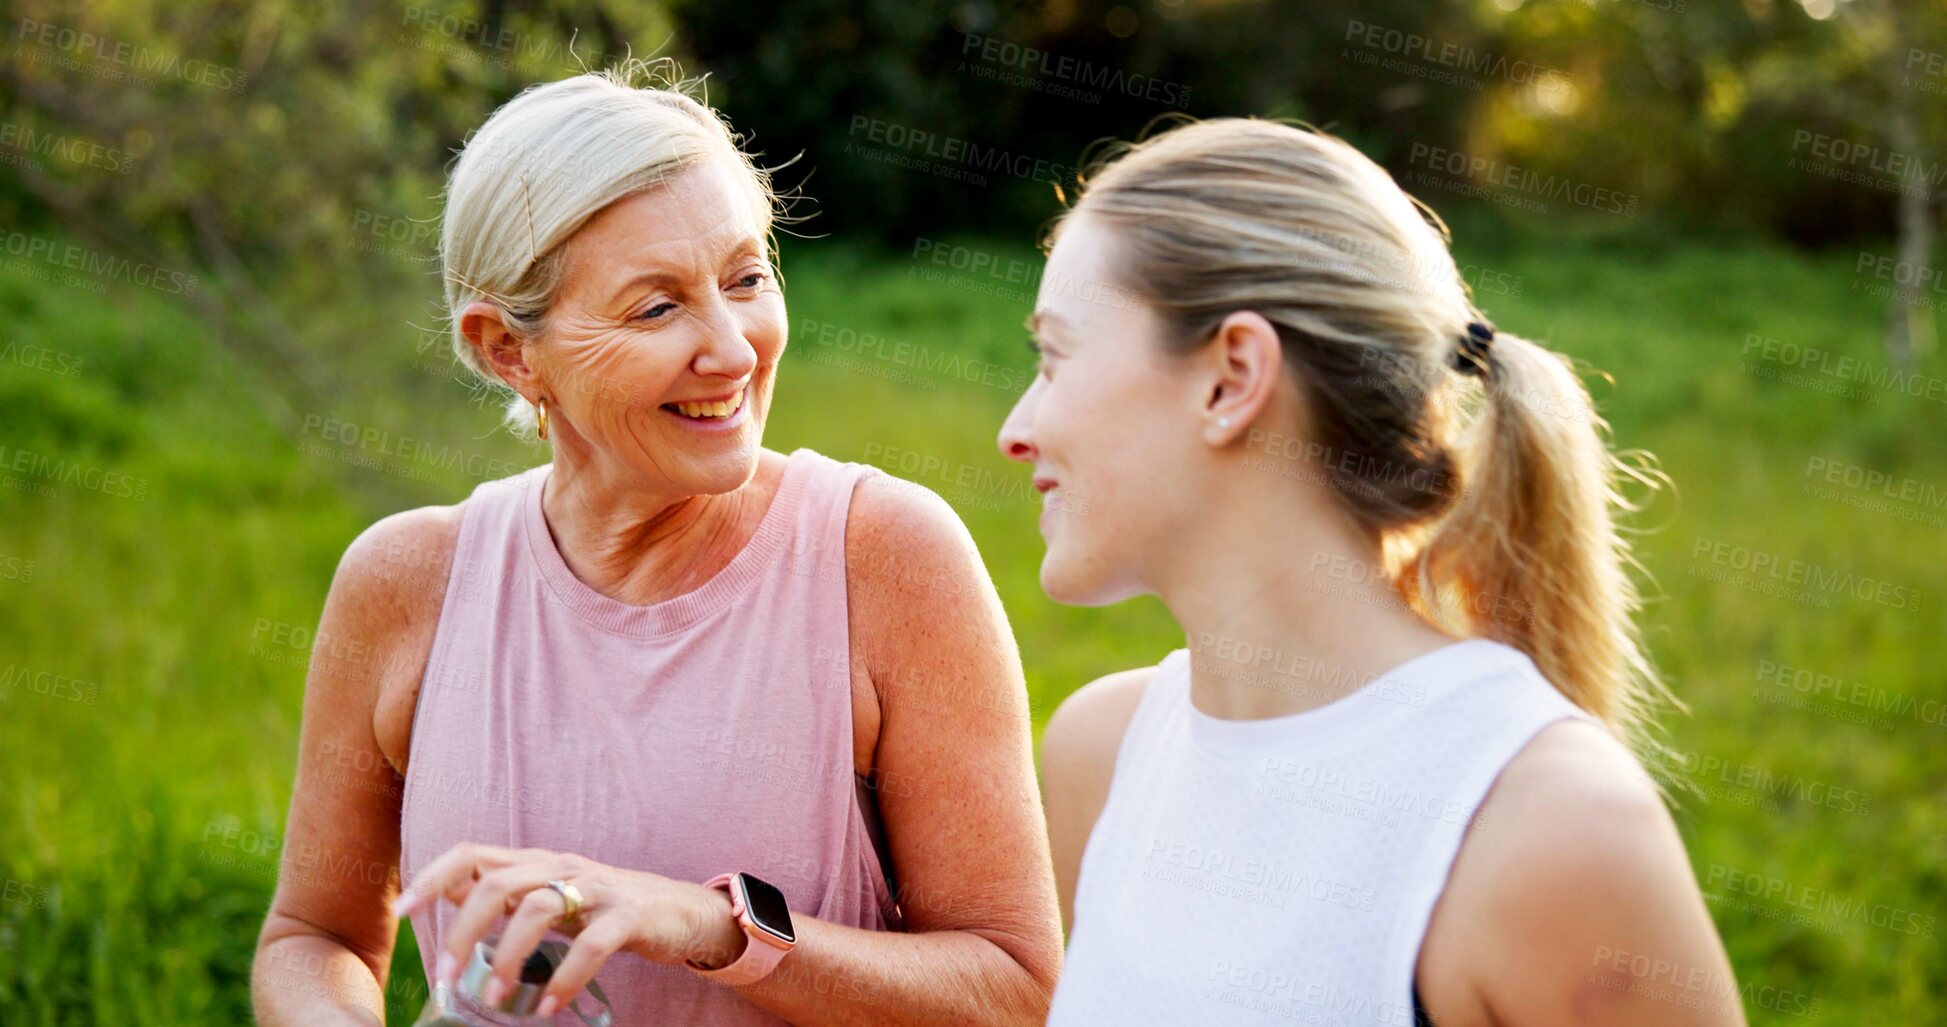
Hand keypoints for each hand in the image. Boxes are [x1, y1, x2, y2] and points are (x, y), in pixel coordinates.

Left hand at [391, 843, 748, 1014]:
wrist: (683, 910)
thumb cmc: (607, 907)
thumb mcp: (552, 894)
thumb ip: (505, 890)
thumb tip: (449, 890)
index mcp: (537, 861)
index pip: (473, 853)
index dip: (434, 878)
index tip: (403, 912)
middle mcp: (562, 866)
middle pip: (497, 885)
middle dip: (463, 933)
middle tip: (449, 978)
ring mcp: (598, 888)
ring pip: (538, 911)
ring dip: (508, 959)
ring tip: (498, 1000)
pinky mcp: (629, 915)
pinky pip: (591, 945)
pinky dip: (566, 978)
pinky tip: (550, 1006)